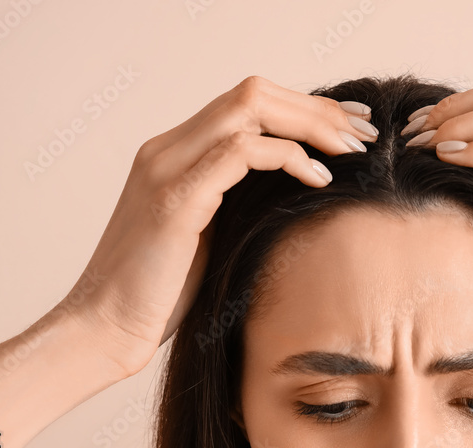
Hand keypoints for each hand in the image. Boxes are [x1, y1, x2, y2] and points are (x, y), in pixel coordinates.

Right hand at [59, 75, 377, 376]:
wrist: (107, 329)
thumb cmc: (162, 296)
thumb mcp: (211, 237)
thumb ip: (240, 204)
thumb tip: (303, 194)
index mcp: (175, 153)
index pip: (248, 104)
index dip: (305, 107)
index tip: (353, 128)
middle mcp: (167, 148)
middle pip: (254, 93)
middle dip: (317, 109)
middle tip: (365, 133)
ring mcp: (167, 167)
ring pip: (249, 107)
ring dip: (311, 124)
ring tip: (352, 151)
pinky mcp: (175, 198)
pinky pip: (240, 151)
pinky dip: (289, 157)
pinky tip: (319, 179)